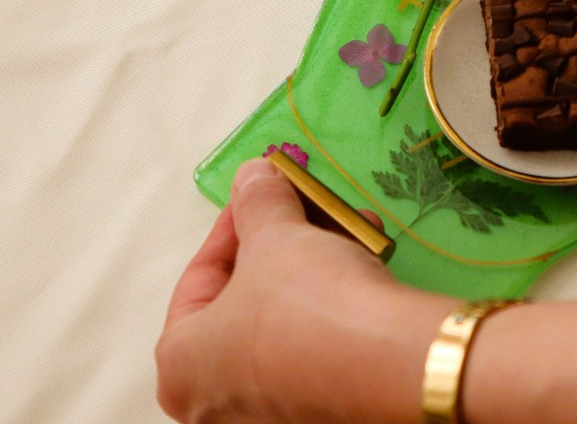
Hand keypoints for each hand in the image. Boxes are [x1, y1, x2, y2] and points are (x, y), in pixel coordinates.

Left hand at [155, 159, 453, 423]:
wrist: (396, 364)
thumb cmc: (311, 305)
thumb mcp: (277, 236)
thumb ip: (258, 201)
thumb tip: (254, 175)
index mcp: (180, 367)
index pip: (198, 278)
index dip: (234, 224)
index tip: (260, 195)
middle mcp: (214, 404)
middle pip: (245, 302)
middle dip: (282, 247)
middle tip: (302, 212)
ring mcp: (269, 414)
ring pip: (285, 324)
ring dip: (316, 269)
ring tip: (349, 229)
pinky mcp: (320, 413)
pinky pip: (317, 350)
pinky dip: (335, 309)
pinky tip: (367, 265)